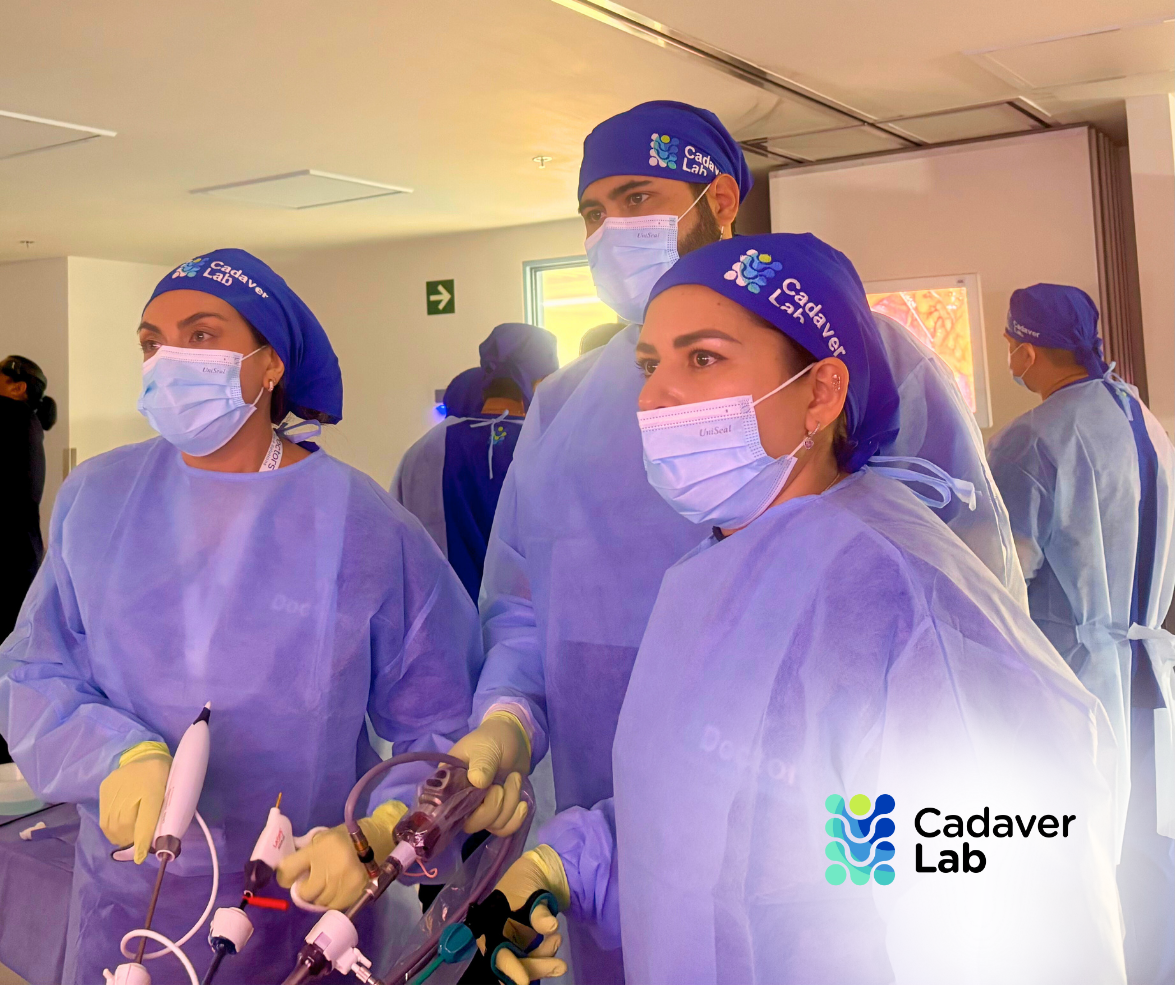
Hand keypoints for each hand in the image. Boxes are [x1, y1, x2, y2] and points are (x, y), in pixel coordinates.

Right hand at [99, 744, 171, 863]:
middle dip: (130, 840)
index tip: (141, 857)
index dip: (142, 841)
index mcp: (153, 790)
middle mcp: (131, 790)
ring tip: (127, 840)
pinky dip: (111, 828)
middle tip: (137, 847)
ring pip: (112, 824)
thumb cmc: (163, 776)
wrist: (145, 754)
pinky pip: (104, 816)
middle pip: (125, 826)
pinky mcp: (105, 789)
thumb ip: (165, 813)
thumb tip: (162, 838)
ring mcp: (115, 789)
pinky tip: (118, 829)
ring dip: (119, 836)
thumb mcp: (170, 793)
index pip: (146, 821)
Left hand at [275, 800, 406, 909]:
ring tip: (325, 886)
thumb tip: (288, 869)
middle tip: (309, 883)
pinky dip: (332, 900)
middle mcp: (328, 868)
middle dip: (304, 889)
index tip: (289, 877)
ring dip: (318, 896)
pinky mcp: (353, 893)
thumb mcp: (323, 838)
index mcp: (318, 849)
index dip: (285, 876)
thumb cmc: (345, 837)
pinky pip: (334, 905)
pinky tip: (336, 890)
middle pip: (304, 892)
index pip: (288, 869)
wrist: (376, 839)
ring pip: (319, 902)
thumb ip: (306, 852)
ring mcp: (341, 883)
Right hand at [449, 711, 531, 835]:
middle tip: (502, 785)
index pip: (447, 809)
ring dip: (509, 806)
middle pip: (472, 823)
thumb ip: (482, 764)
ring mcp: (480, 807)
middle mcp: (461, 799)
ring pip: (491, 825)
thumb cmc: (493, 739)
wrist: (514, 738)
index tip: (484, 791)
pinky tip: (523, 804)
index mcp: (450, 783)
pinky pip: (503, 828)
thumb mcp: (486, 747)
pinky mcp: (497, 811)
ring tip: (515, 779)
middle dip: (493, 807)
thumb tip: (477, 783)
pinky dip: (515, 820)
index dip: (465, 808)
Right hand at [486, 846, 569, 984]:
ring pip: (526, 964)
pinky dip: (547, 954)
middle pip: (513, 964)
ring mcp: (513, 943)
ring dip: (544, 960)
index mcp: (489, 927)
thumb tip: (550, 926)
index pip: (498, 954)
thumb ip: (537, 911)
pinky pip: (535, 958)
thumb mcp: (530, 890)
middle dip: (535, 967)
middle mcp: (498, 939)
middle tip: (560, 965)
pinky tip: (555, 939)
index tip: (525, 982)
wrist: (543, 872)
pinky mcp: (526, 945)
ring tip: (558, 939)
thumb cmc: (527, 879)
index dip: (510, 969)